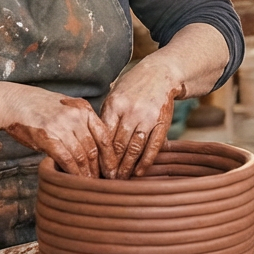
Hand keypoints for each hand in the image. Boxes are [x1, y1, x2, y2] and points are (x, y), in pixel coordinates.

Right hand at [0, 85, 106, 177]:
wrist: (14, 102)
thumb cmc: (40, 108)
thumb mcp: (67, 108)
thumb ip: (81, 123)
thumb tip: (95, 147)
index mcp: (84, 109)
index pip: (105, 135)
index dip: (111, 156)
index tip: (114, 170)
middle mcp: (76, 116)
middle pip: (94, 148)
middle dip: (100, 169)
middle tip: (102, 182)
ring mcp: (62, 126)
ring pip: (82, 156)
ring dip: (87, 173)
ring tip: (89, 184)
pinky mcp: (48, 137)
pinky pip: (66, 159)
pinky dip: (72, 172)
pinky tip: (74, 180)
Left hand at [97, 62, 181, 178]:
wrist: (161, 73)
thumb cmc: (133, 87)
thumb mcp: (115, 95)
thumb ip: (105, 116)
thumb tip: (91, 140)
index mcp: (114, 104)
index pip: (103, 136)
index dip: (99, 155)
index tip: (94, 169)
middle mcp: (130, 111)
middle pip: (118, 145)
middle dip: (111, 165)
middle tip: (106, 180)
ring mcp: (147, 117)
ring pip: (134, 147)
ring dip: (127, 166)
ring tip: (121, 180)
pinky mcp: (162, 122)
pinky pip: (153, 145)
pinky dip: (146, 161)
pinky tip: (139, 172)